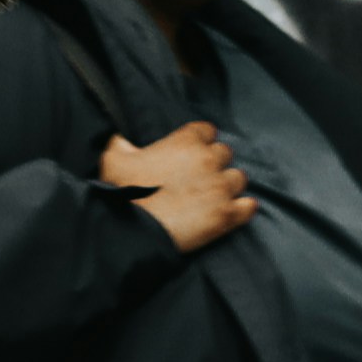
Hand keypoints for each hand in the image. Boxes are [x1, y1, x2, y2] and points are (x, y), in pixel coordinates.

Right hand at [102, 124, 255, 254]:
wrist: (132, 230)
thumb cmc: (121, 193)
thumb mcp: (113, 160)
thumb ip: (121, 144)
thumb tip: (121, 141)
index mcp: (185, 141)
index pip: (206, 130)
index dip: (201, 141)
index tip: (193, 152)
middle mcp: (208, 159)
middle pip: (224, 153)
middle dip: (215, 163)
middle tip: (200, 177)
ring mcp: (220, 187)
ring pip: (238, 178)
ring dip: (228, 185)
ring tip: (214, 196)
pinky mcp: (226, 214)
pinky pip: (247, 206)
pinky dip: (243, 208)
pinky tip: (235, 210)